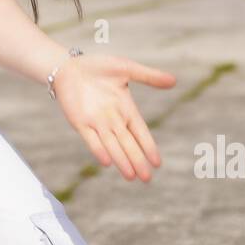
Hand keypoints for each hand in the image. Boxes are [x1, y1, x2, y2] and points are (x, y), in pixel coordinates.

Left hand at [51, 52, 175, 182]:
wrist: (70, 66)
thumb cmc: (98, 67)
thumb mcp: (126, 68)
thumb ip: (148, 76)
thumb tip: (174, 81)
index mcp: (126, 109)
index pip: (140, 132)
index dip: (148, 146)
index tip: (157, 162)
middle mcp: (113, 120)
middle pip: (128, 144)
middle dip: (137, 160)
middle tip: (146, 178)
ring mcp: (97, 122)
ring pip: (112, 145)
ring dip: (121, 160)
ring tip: (131, 176)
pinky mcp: (80, 123)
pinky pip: (90, 139)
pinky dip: (98, 149)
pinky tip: (106, 162)